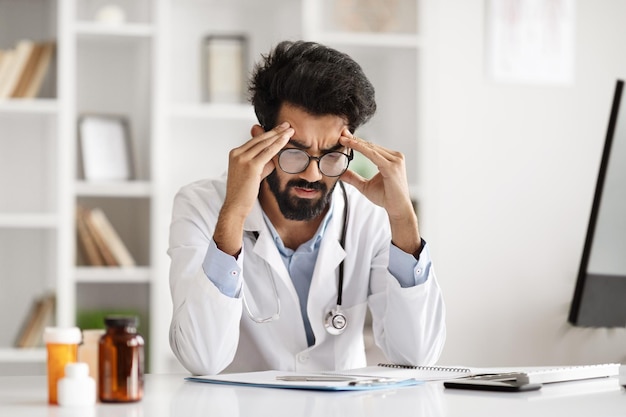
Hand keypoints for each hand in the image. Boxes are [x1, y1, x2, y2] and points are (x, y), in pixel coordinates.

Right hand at [215, 123, 293, 255]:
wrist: (235, 206)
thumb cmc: (244, 193)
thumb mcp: (253, 174)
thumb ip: (262, 164)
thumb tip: (273, 159)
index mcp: (235, 153)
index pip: (255, 141)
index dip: (268, 134)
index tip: (279, 129)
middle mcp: (237, 154)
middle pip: (260, 139)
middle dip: (275, 131)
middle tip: (287, 125)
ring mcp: (242, 159)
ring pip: (264, 143)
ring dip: (278, 135)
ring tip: (290, 129)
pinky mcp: (250, 166)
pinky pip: (267, 152)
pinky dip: (278, 144)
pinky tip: (286, 139)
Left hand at [338, 130, 420, 253]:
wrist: (397, 209)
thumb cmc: (385, 197)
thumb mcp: (365, 186)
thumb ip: (353, 178)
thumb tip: (339, 174)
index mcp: (391, 159)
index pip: (371, 148)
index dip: (357, 142)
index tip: (344, 137)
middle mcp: (395, 157)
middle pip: (371, 145)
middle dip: (355, 139)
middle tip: (341, 133)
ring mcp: (395, 160)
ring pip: (371, 148)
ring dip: (356, 142)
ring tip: (343, 138)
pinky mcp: (392, 166)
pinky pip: (373, 155)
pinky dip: (361, 149)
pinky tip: (352, 145)